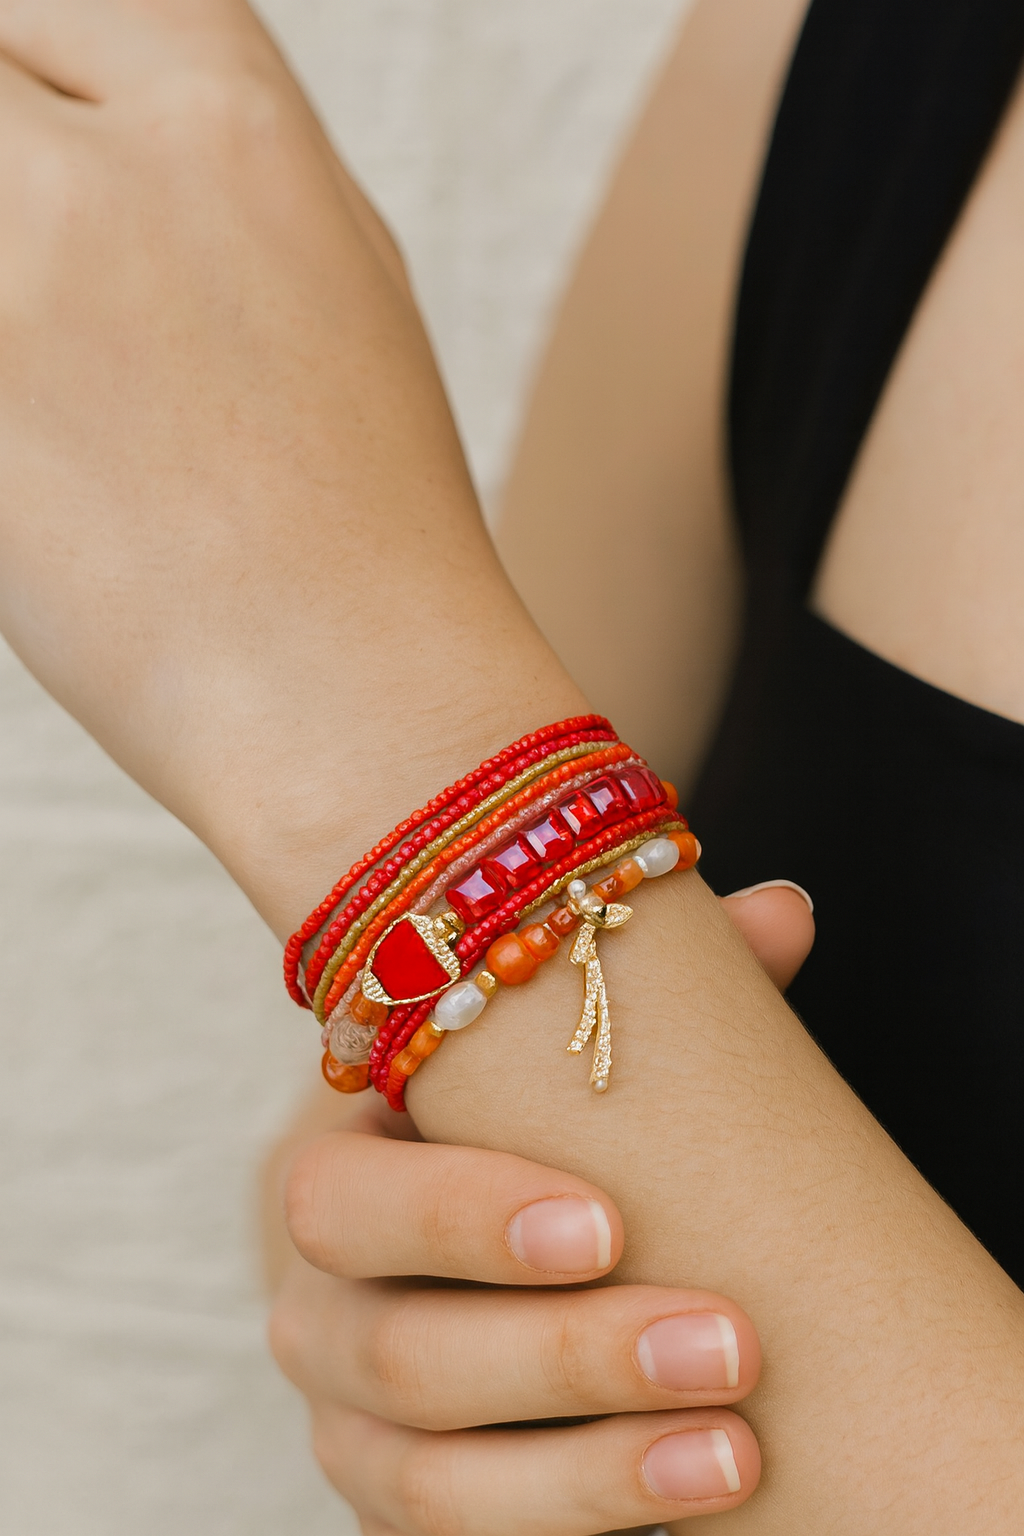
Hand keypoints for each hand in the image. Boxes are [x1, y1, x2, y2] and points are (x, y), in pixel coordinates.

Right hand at [269, 884, 812, 1534]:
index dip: (463, 1220)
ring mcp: (346, 1419)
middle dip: (564, 1353)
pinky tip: (691, 1487)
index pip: (346, 1201)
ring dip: (589, 1468)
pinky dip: (576, 1519)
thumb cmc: (511, 1127)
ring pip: (429, 1477)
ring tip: (738, 1447)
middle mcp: (317, 1302)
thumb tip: (782, 914)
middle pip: (397, 1352)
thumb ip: (641, 997)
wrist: (459, 1251)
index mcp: (329, 1164)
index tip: (613, 1223)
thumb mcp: (544, 1063)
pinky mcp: (390, 1498)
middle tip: (727, 1340)